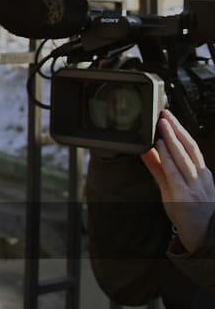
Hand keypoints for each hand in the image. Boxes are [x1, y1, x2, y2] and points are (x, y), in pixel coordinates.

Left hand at [141, 109, 214, 252]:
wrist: (203, 234)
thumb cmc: (190, 208)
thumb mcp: (176, 184)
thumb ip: (160, 167)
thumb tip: (147, 149)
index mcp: (202, 173)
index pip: (192, 147)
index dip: (181, 130)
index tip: (170, 117)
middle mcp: (200, 177)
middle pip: (189, 148)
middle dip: (176, 130)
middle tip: (165, 115)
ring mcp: (193, 186)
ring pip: (183, 157)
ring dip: (172, 139)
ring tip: (162, 125)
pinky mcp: (183, 195)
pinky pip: (174, 172)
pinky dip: (167, 158)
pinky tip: (160, 147)